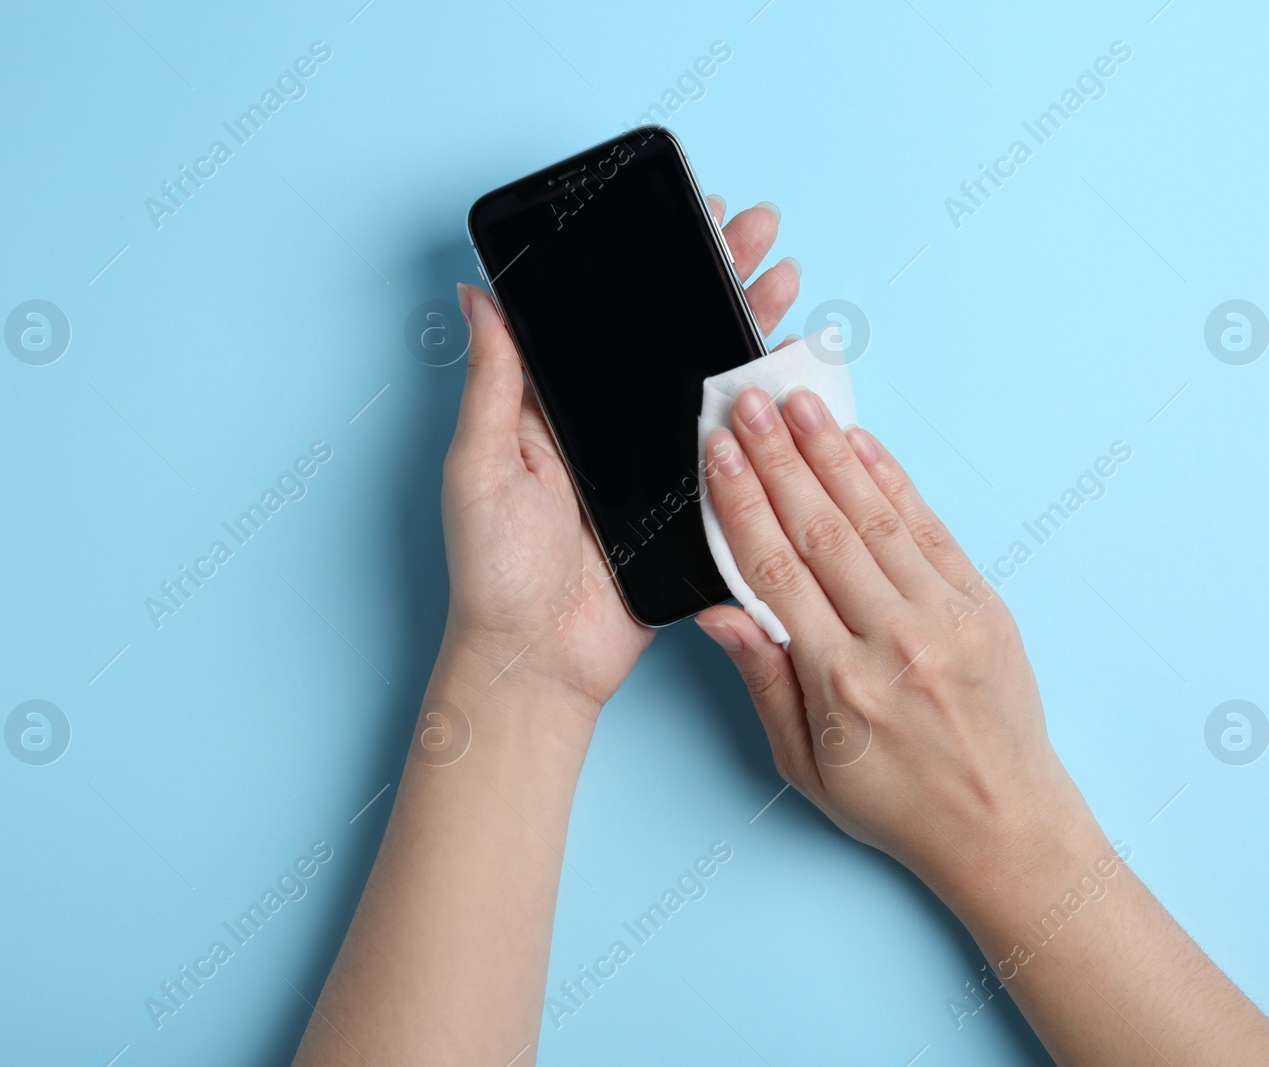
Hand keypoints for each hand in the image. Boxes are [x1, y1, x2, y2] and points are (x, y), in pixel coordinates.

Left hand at [441, 198, 803, 716]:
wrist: (540, 660)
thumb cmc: (495, 570)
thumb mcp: (481, 464)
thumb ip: (494, 383)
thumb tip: (478, 296)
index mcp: (556, 409)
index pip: (609, 321)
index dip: (648, 268)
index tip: (685, 218)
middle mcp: (610, 429)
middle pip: (670, 339)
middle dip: (714, 279)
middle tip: (755, 229)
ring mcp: (655, 467)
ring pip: (709, 384)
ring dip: (746, 329)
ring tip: (781, 279)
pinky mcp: (690, 507)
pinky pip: (732, 451)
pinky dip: (765, 411)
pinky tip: (790, 368)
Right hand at [695, 387, 1096, 904]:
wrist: (1003, 825)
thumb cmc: (898, 802)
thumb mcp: (805, 763)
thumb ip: (763, 680)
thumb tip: (719, 614)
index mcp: (841, 681)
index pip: (777, 569)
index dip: (742, 502)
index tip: (719, 453)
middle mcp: (895, 640)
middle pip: (822, 528)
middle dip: (779, 458)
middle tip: (750, 402)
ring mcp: (946, 617)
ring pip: (876, 517)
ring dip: (832, 453)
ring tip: (801, 404)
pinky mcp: (982, 604)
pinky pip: (930, 529)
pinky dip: (895, 482)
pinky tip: (862, 446)